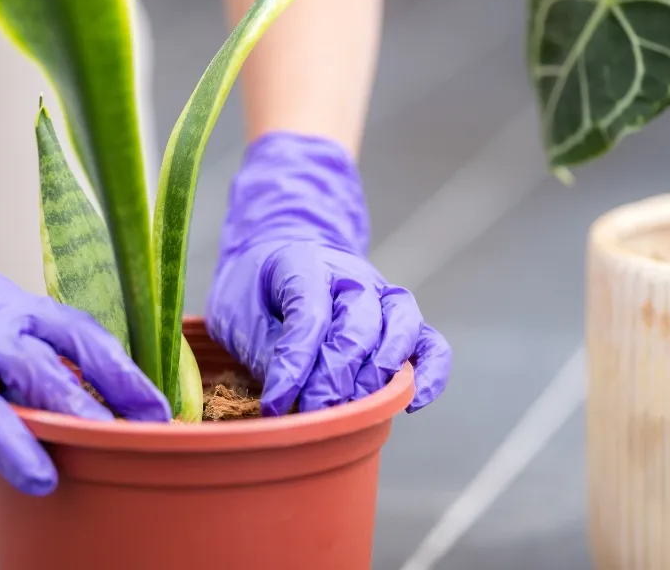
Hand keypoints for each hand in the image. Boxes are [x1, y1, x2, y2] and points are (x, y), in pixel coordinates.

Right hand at [0, 183, 170, 494]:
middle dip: (73, 407)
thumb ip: (54, 350)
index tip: (156, 412)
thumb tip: (117, 398)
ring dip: (11, 441)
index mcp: (21, 310)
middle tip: (111, 441)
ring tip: (44, 478)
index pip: (80, 337)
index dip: (121, 374)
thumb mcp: (14, 313)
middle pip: (31, 367)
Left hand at [206, 132, 450, 416]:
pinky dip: (430, 374)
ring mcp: (383, 295)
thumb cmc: (257, 289)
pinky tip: (411, 405)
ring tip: (355, 409)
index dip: (294, 365)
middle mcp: (354, 275)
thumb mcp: (238, 312)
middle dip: (335, 378)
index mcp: (306, 264)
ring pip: (401, 329)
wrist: (281, 256)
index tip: (276, 405)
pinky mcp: (402, 320)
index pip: (310, 315)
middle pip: (357, 326)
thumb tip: (288, 400)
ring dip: (379, 374)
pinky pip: (431, 343)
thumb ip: (265, 350)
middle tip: (313, 414)